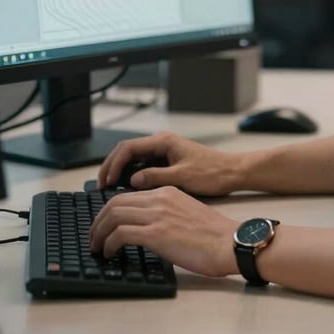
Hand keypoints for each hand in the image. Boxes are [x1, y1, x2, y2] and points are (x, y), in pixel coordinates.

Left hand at [89, 186, 237, 277]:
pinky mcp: (156, 233)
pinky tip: (110, 254)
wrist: (230, 242)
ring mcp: (158, 215)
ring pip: (113, 216)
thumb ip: (167, 215)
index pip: (128, 195)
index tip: (104, 225)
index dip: (110, 211)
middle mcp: (160, 198)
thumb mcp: (187, 214)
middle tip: (94, 238)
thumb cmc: (214, 236)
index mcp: (167, 192)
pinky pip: (120, 234)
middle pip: (115, 202)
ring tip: (97, 248)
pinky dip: (109, 244)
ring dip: (99, 233)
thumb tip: (148, 229)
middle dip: (99, 221)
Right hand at [96, 132, 243, 195]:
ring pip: (134, 159)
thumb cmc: (212, 173)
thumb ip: (156, 177)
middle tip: (100, 186)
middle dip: (111, 167)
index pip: (128, 148)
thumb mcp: (182, 177)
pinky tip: (128, 191)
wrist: (233, 173)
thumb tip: (132, 181)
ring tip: (109, 190)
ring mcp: (164, 153)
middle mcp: (161, 144)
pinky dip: (132, 176)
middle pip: (127, 151)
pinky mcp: (168, 163)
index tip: (105, 182)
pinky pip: (143, 167)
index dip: (113, 164)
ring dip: (120, 172)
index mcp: (163, 142)